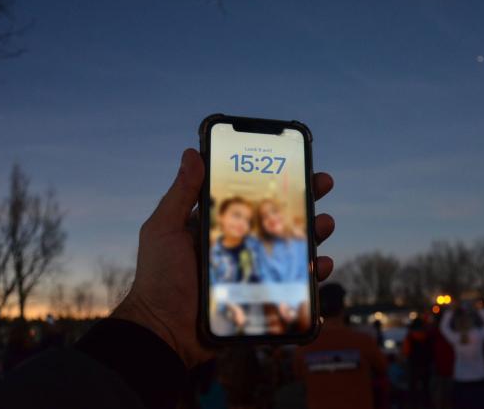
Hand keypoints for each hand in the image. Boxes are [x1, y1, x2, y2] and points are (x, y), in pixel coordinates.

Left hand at [112, 149, 335, 367]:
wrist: (164, 331)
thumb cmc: (160, 277)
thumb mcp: (165, 229)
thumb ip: (181, 193)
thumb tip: (192, 152)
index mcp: (220, 227)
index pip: (254, 199)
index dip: (275, 183)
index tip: (297, 165)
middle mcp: (241, 246)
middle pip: (280, 221)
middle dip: (305, 202)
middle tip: (322, 187)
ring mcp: (254, 272)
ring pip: (293, 250)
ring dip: (314, 234)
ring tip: (324, 225)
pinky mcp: (263, 297)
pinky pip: (295, 285)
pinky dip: (312, 276)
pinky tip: (320, 266)